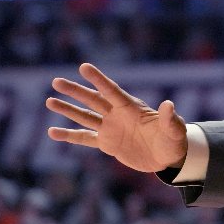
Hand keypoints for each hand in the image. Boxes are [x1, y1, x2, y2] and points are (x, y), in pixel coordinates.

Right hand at [46, 63, 187, 172]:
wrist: (168, 157)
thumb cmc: (173, 140)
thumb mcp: (174, 130)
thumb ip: (170, 118)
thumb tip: (169, 104)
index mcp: (132, 108)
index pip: (112, 91)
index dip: (98, 80)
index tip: (84, 67)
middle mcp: (118, 115)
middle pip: (93, 100)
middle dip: (75, 91)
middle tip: (56, 81)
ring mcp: (111, 128)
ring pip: (85, 116)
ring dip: (67, 109)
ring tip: (49, 100)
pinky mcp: (107, 143)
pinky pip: (84, 138)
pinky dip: (68, 136)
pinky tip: (52, 131)